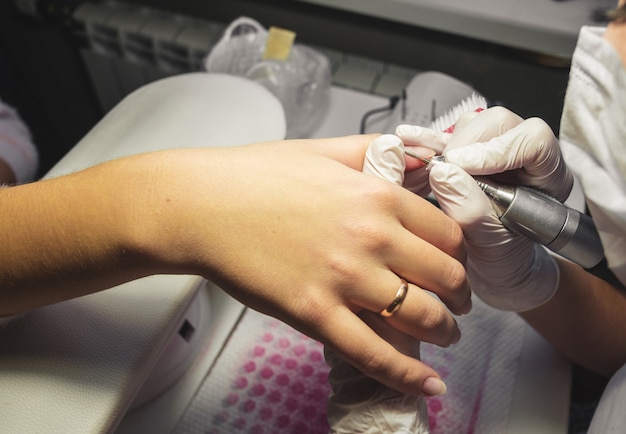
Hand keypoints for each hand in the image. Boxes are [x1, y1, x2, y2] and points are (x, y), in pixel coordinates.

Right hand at [136, 135, 470, 394]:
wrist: (201, 206)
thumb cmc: (255, 176)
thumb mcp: (324, 150)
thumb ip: (376, 151)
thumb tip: (419, 156)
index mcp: (376, 195)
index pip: (448, 234)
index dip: (461, 256)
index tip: (457, 266)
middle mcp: (370, 237)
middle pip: (445, 277)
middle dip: (459, 297)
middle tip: (457, 305)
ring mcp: (343, 279)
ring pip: (420, 317)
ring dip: (443, 332)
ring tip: (444, 337)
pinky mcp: (313, 314)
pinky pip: (372, 353)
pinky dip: (406, 374)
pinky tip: (427, 384)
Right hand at [423, 107, 570, 310]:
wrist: (495, 271)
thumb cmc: (504, 260)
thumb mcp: (491, 244)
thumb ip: (472, 210)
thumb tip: (444, 173)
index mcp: (547, 175)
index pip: (533, 140)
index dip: (495, 149)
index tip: (462, 166)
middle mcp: (523, 155)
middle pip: (499, 123)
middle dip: (466, 142)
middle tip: (442, 167)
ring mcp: (492, 151)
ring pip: (471, 124)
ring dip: (445, 143)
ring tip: (428, 167)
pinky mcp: (465, 154)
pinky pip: (444, 136)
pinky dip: (424, 140)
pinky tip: (407, 139)